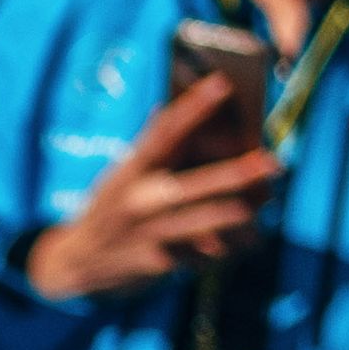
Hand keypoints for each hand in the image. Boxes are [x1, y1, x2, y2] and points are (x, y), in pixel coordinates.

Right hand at [21, 90, 285, 309]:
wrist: (75, 265)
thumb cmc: (110, 209)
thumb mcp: (122, 176)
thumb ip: (152, 150)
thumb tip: (172, 107)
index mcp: (129, 172)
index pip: (162, 133)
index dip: (192, 108)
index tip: (222, 84)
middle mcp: (136, 202)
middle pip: (191, 187)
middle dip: (234, 176)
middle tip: (272, 162)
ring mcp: (146, 236)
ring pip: (202, 225)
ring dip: (237, 215)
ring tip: (260, 204)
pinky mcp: (156, 264)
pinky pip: (201, 254)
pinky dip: (227, 246)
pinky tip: (247, 239)